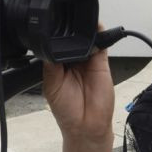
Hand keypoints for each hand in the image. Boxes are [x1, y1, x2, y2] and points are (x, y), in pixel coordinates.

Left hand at [43, 25, 114, 144]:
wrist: (87, 126)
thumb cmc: (67, 111)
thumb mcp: (51, 86)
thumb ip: (52, 64)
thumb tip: (50, 46)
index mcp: (57, 66)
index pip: (56, 46)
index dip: (55, 37)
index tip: (52, 28)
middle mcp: (72, 62)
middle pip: (72, 40)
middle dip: (70, 33)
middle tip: (67, 26)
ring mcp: (88, 62)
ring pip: (87, 39)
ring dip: (85, 31)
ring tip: (80, 25)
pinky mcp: (101, 64)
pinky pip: (101, 45)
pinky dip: (100, 35)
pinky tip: (95, 29)